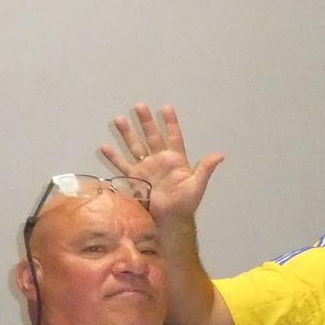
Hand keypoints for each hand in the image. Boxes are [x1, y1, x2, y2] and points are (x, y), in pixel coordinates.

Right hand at [99, 103, 224, 221]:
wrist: (169, 219)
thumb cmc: (185, 203)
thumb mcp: (197, 185)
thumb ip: (205, 169)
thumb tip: (220, 155)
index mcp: (176, 159)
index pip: (174, 137)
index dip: (171, 123)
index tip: (166, 107)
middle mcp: (159, 160)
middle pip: (152, 136)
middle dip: (146, 122)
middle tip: (139, 105)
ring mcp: (146, 168)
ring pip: (135, 146)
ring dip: (127, 133)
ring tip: (118, 119)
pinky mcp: (134, 178)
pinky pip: (122, 165)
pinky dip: (113, 157)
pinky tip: (104, 147)